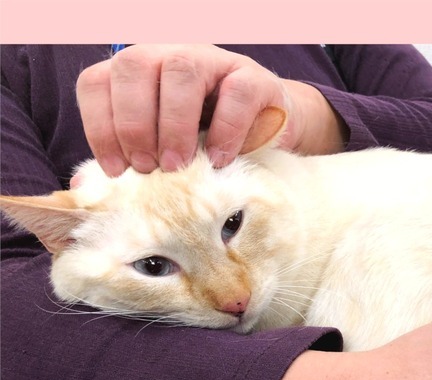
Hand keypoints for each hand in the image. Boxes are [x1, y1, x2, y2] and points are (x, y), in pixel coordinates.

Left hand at [76, 44, 346, 175]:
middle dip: (134, 124)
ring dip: (173, 125)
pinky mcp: (254, 78)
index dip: (99, 127)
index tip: (117, 171)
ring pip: (182, 70)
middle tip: (149, 168)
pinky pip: (236, 93)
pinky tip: (218, 159)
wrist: (269, 134)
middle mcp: (171, 57)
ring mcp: (214, 62)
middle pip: (135, 65)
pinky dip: (224, 129)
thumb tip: (82, 191)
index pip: (99, 81)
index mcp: (140, 75)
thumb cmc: (208, 146)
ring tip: (177, 166)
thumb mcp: (164, 152)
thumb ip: (128, 162)